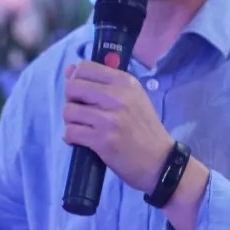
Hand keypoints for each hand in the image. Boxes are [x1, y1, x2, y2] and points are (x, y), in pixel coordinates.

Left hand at [63, 60, 171, 193]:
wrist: (160, 161)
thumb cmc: (144, 128)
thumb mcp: (132, 98)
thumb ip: (102, 83)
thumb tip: (69, 70)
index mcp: (124, 82)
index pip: (85, 67)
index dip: (76, 79)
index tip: (82, 93)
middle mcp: (117, 96)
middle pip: (72, 87)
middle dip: (71, 100)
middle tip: (81, 112)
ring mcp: (109, 119)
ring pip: (69, 111)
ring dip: (71, 121)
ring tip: (83, 128)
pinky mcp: (102, 140)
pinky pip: (71, 132)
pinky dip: (71, 138)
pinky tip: (82, 140)